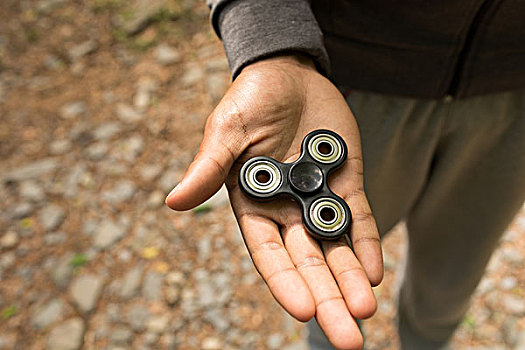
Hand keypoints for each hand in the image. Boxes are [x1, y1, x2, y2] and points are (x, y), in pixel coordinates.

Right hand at [166, 55, 382, 348]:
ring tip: (366, 311)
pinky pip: (358, 219)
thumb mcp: (226, 132)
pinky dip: (367, 244)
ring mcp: (318, 200)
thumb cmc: (249, 100)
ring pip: (336, 249)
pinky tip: (376, 272)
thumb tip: (174, 201)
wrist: (287, 74)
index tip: (303, 310)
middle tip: (347, 338)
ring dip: (351, 279)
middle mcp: (286, 212)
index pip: (269, 254)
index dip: (285, 282)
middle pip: (308, 263)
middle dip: (327, 299)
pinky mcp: (346, 183)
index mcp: (253, 207)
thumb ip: (208, 168)